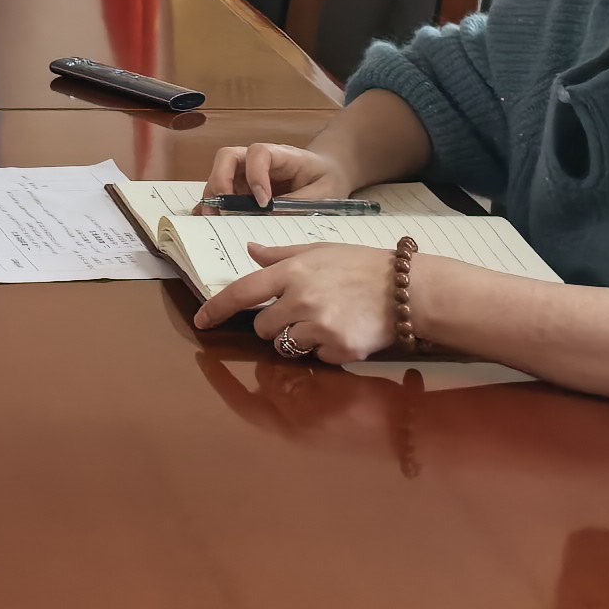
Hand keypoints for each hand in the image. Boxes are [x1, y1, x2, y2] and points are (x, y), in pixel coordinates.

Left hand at [193, 240, 405, 363]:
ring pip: (285, 345)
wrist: (408, 289)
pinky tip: (344, 331)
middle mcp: (301, 299)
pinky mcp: (339, 349)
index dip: (216, 309)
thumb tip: (249, 251)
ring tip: (325, 320)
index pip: (242, 292)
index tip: (200, 322)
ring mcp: (320, 326)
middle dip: (274, 324)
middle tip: (301, 312)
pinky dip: (324, 351)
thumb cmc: (362, 265)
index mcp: (292, 272)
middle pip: (262, 327)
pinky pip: (316, 359)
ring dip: (297, 339)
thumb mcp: (319, 250)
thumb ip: (281, 256)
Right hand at [200, 141, 355, 208]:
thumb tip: (272, 218)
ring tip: (215, 219)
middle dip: (221, 180)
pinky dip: (214, 204)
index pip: (259, 153)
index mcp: (281, 155)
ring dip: (214, 195)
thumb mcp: (323, 193)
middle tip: (223, 208)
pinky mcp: (242, 187)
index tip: (264, 202)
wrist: (327, 172)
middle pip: (228, 157)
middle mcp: (257, 159)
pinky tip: (213, 219)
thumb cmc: (327, 178)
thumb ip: (299, 203)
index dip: (256, 175)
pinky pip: (222, 191)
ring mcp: (246, 172)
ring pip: (219, 174)